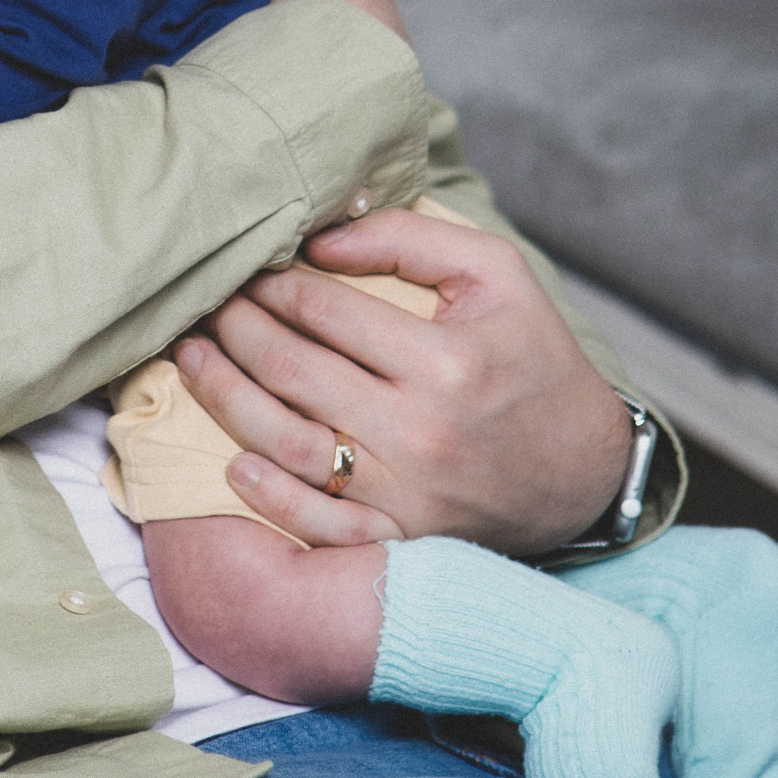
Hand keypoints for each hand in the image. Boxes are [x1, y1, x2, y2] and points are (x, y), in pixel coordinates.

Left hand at [175, 206, 632, 555]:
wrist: (586, 471)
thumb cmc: (533, 356)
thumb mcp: (495, 274)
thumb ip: (408, 239)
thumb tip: (318, 240)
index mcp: (447, 360)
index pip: (325, 311)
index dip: (272, 284)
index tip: (246, 269)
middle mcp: (422, 431)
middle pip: (293, 371)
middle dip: (235, 329)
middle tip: (206, 305)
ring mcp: (408, 494)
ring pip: (287, 444)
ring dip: (225, 398)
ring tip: (191, 360)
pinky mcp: (402, 538)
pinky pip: (318, 525)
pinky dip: (268, 496)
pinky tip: (233, 458)